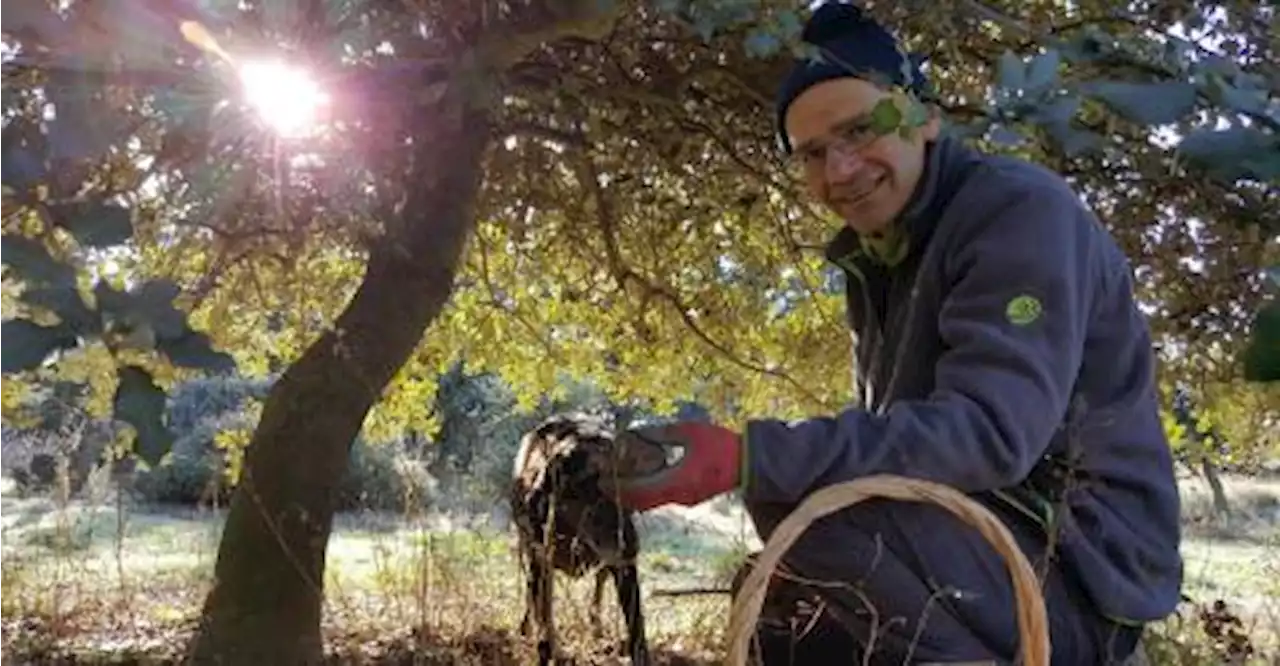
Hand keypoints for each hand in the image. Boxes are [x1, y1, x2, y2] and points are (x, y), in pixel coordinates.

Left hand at [604, 421, 744, 510]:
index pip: (639, 491)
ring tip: (617, 480)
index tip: (602, 480)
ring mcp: (684, 499)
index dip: (618, 487)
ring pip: (650, 502)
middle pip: (641, 502)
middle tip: (603, 483)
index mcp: (678, 481)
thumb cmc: (722, 445)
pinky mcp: (689, 497)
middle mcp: (678, 496)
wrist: (750, 463)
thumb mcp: (691, 432)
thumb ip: (663, 433)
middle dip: (620, 493)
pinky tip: (639, 479)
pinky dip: (646, 491)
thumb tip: (637, 432)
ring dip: (632, 493)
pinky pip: (661, 498)